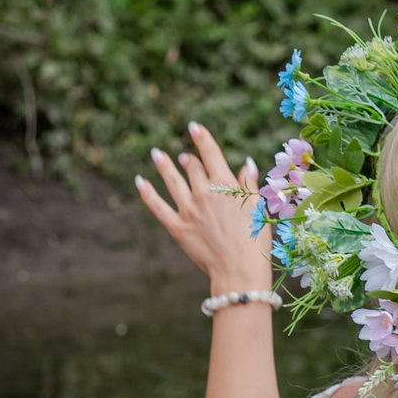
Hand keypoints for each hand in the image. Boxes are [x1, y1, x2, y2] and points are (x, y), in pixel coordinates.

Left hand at [135, 122, 271, 294]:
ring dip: (164, 166)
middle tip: (186, 156)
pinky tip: (140, 181)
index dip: (202, 138)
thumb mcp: (258, 209)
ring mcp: (188, 210)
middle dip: (189, 159)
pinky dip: (147, 193)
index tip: (193, 126)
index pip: (211, 154)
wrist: (240, 271)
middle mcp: (204, 193)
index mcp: (225, 186)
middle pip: (192, 167)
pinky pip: (157, 206)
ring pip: (172, 181)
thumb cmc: (255, 241)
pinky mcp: (177, 227)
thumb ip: (249, 184)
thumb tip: (246, 163)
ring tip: (157, 154)